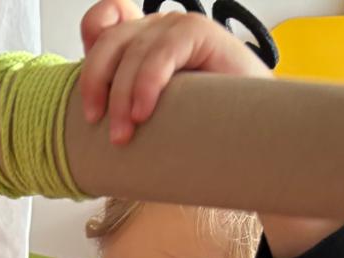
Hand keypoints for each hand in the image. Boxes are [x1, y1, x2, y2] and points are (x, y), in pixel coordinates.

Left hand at [79, 0, 268, 144]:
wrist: (254, 137)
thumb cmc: (204, 132)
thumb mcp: (153, 125)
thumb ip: (124, 117)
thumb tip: (88, 143)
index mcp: (139, 47)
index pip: (99, 27)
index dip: (88, 55)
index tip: (89, 105)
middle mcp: (155, 32)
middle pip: (108, 41)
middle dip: (96, 85)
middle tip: (98, 127)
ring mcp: (176, 29)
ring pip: (133, 50)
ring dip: (121, 96)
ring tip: (124, 134)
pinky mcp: (199, 32)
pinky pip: (163, 49)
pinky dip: (148, 81)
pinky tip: (144, 111)